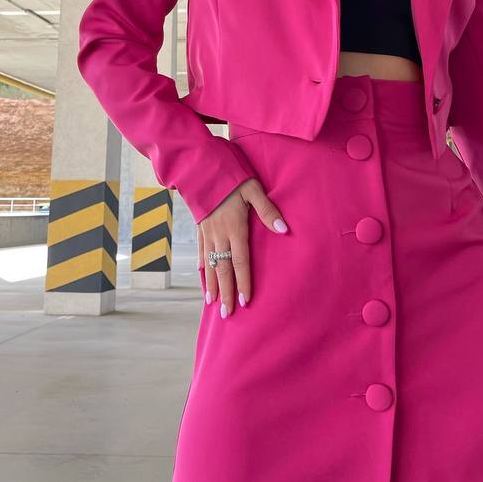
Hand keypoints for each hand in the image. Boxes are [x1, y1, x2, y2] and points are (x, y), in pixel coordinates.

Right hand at [196, 177, 288, 317]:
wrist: (201, 167)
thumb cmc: (231, 177)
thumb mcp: (253, 189)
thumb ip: (267, 210)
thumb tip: (283, 229)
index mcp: (234, 227)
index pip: (240, 262)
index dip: (243, 283)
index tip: (245, 302)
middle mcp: (219, 234)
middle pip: (222, 269)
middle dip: (225, 293)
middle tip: (227, 315)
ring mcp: (207, 232)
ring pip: (209, 264)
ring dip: (211, 285)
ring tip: (212, 303)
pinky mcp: (199, 227)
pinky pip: (200, 250)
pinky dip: (202, 265)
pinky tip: (202, 275)